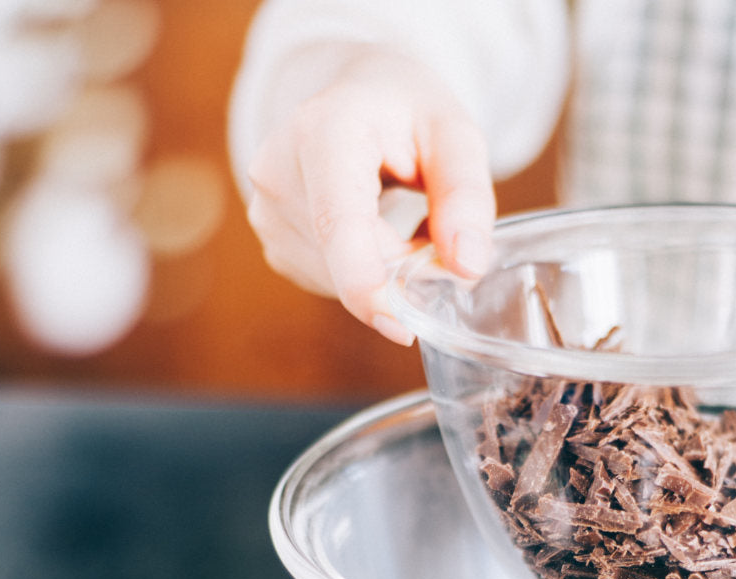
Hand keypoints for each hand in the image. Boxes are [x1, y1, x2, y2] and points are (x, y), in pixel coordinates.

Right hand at [245, 41, 495, 343]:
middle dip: (402, 271)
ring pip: (339, 282)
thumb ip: (467, 196)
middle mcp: (278, 172)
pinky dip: (364, 276)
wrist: (354, 95)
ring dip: (385, 275)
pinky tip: (374, 235)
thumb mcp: (453, 133)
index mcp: (323, 131)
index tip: (402, 327)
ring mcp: (268, 213)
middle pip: (348, 262)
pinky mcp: (274, 245)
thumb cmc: (404, 110)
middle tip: (434, 233)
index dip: (368, 285)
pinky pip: (330, 284)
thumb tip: (467, 269)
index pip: (338, 225)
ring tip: (400, 222)